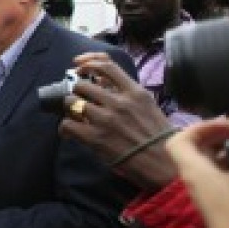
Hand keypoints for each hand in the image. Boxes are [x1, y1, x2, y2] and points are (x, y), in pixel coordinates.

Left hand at [57, 52, 177, 190]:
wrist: (163, 165)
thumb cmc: (159, 138)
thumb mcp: (149, 107)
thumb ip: (127, 93)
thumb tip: (101, 82)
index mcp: (135, 93)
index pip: (106, 66)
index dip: (88, 62)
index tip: (78, 65)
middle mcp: (119, 102)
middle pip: (82, 84)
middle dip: (76, 91)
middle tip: (77, 99)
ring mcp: (106, 119)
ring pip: (71, 102)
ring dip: (69, 108)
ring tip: (74, 116)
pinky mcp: (95, 137)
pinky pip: (67, 124)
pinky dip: (64, 128)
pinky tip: (69, 133)